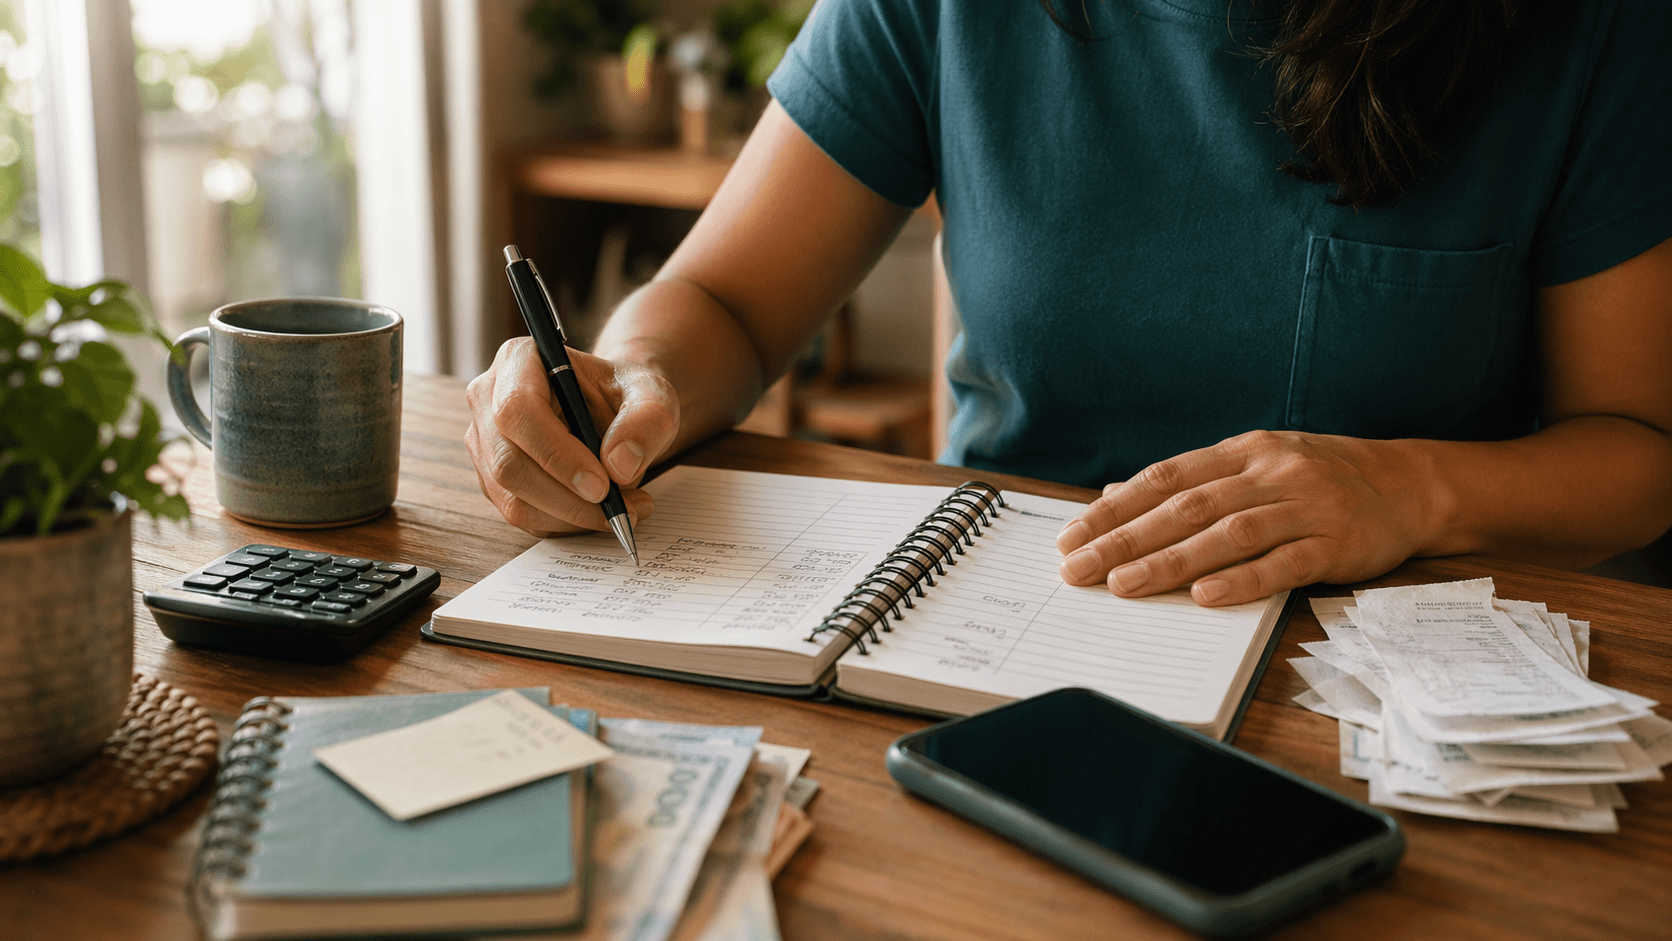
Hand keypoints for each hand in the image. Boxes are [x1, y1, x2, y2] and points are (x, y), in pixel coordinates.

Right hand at [465, 338, 675, 537]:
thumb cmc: (625, 395)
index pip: (518, 410)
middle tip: (620, 508)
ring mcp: (485, 443)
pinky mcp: (493, 479)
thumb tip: (619, 465)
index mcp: (520, 360)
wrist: (614, 412)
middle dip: (568, 497)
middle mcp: (489, 399)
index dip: (557, 453)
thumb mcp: (652, 395)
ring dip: (572, 515)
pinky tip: (600, 512)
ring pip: (513, 497)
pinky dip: (565, 523)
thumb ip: (646, 420)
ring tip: (625, 509)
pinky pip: (522, 514)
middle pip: (508, 462)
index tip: (602, 485)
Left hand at [1055, 430, 1435, 605]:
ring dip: (1170, 561)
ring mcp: (1304, 507)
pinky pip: (1283, 563)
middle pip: (1185, 508)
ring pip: (1226, 534)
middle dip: (1124, 539)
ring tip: (1123, 586)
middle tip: (1078, 568)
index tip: (1072, 537)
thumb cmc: (1319, 478)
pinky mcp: (1336, 544)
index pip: (1164, 479)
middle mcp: (1270, 473)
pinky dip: (1241, 580)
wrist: (1411, 484)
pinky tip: (1204, 597)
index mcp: (1243, 451)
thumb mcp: (1255, 464)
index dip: (1114, 508)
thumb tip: (1116, 493)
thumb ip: (1191, 482)